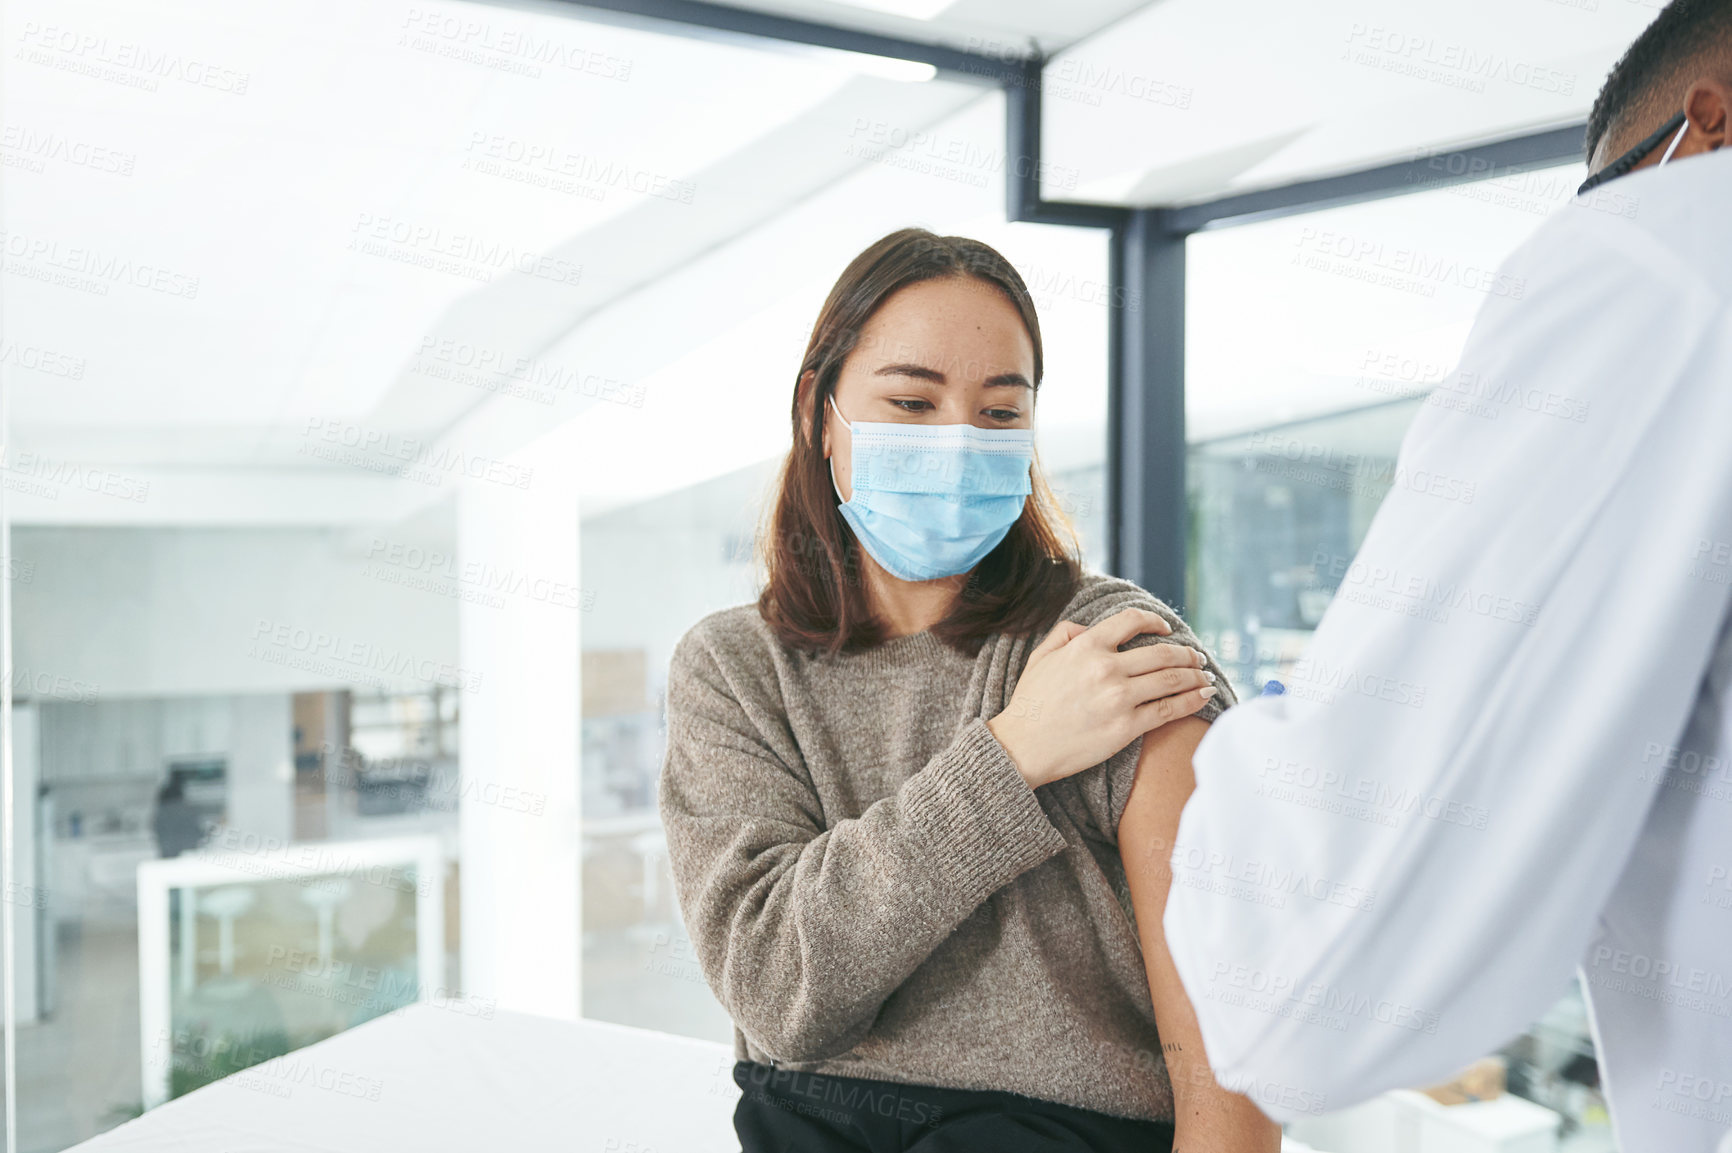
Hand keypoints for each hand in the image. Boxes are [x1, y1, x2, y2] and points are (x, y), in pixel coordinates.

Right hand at [986, 607, 1218, 788]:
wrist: (1022, 747)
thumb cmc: (1030, 702)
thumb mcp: (1041, 656)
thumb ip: (1067, 632)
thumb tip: (1094, 628)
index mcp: (1086, 646)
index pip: (1132, 620)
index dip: (1156, 621)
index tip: (1167, 629)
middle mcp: (1105, 668)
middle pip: (1162, 652)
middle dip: (1187, 654)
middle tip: (1197, 658)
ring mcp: (1119, 698)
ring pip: (1171, 679)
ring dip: (1195, 675)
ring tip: (1205, 676)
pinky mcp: (1126, 727)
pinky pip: (1169, 709)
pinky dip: (1192, 700)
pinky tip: (1204, 695)